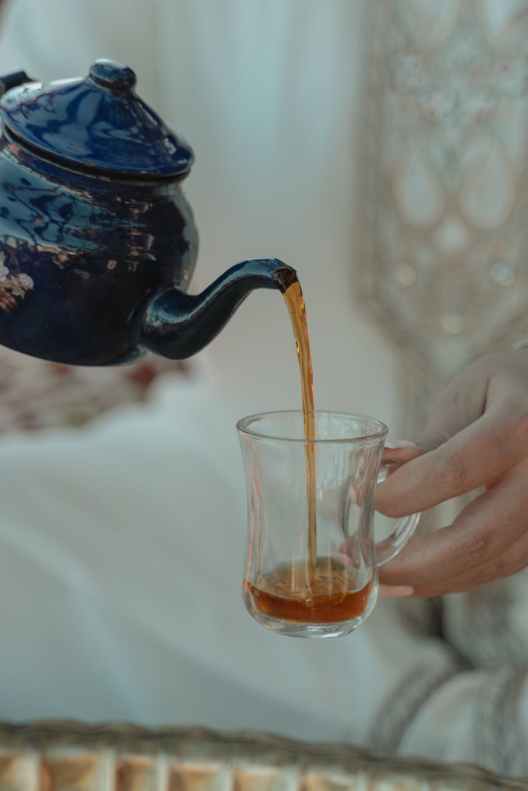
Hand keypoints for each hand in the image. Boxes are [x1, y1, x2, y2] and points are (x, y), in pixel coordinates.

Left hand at [376, 349, 527, 596]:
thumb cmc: (508, 385)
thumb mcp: (467, 395)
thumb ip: (430, 441)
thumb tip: (377, 477)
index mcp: (519, 425)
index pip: (456, 468)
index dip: (407, 492)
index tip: (366, 500)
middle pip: (480, 534)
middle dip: (417, 561)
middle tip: (366, 563)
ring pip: (493, 561)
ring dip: (433, 578)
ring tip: (383, 579)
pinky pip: (503, 564)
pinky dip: (458, 575)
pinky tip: (419, 576)